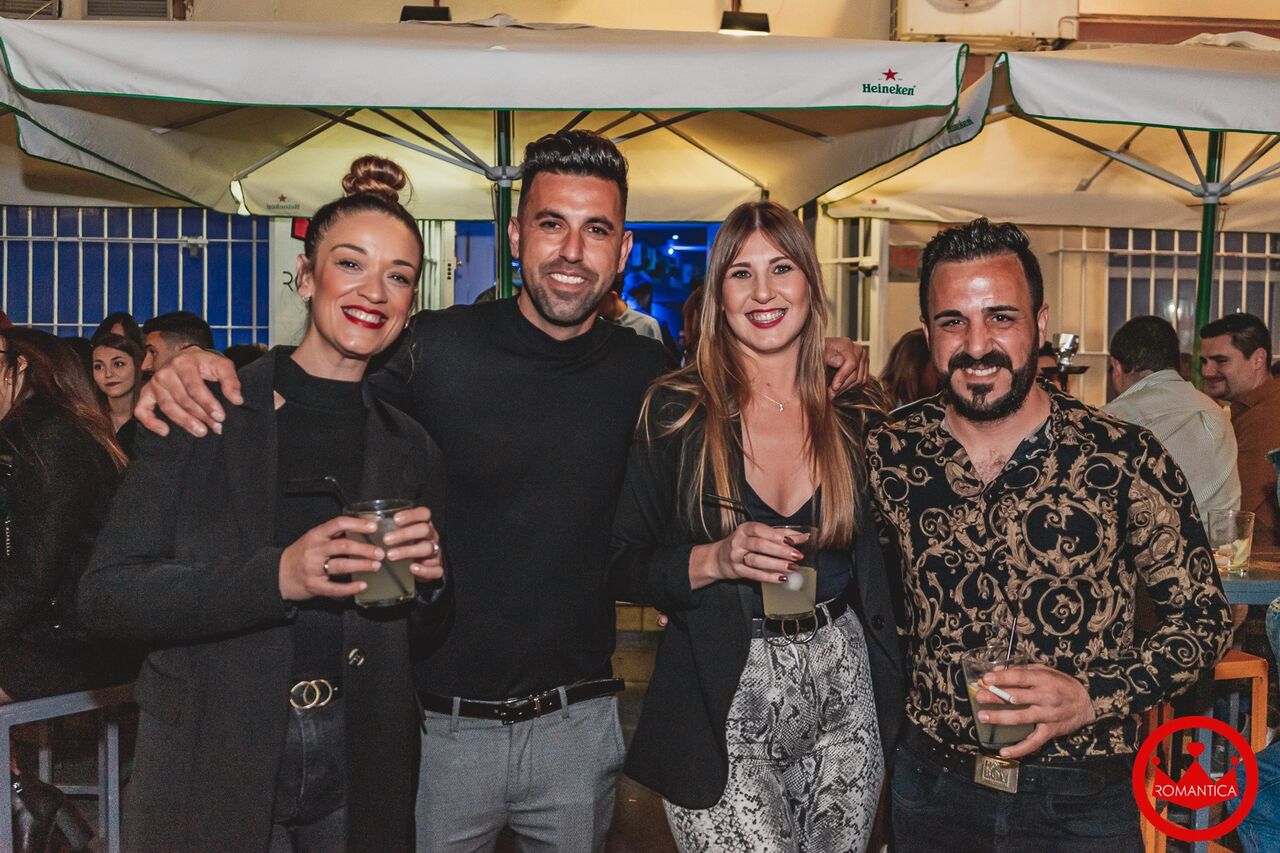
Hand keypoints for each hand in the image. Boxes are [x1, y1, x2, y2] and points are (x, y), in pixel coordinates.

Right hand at [136, 348, 241, 436]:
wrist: (184, 357)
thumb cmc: (204, 364)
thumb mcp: (221, 365)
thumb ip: (230, 380)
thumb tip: (237, 400)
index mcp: (184, 363)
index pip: (195, 387)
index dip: (208, 403)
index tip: (221, 417)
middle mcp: (166, 372)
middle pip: (183, 399)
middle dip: (200, 415)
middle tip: (215, 428)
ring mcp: (155, 383)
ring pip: (168, 407)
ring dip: (184, 422)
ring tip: (201, 432)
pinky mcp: (147, 393)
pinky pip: (142, 410)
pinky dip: (150, 422)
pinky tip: (165, 431)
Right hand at [279, 515, 384, 601]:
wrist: (279, 574)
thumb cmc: (302, 554)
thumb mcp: (315, 539)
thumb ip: (335, 534)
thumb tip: (364, 527)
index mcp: (316, 535)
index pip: (338, 523)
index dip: (358, 524)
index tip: (374, 526)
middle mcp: (314, 550)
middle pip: (343, 546)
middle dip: (365, 549)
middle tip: (380, 552)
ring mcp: (313, 568)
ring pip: (341, 565)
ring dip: (361, 565)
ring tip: (376, 566)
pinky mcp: (314, 585)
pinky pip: (335, 588)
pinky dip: (350, 587)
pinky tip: (363, 585)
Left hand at [380, 506, 443, 582]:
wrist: (423, 566)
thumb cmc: (408, 545)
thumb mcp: (400, 533)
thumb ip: (386, 527)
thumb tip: (365, 521)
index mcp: (424, 524)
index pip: (424, 514)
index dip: (411, 515)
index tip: (395, 519)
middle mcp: (432, 536)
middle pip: (424, 530)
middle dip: (405, 533)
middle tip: (386, 540)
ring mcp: (436, 552)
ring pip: (428, 548)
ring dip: (409, 551)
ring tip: (390, 555)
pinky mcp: (437, 568)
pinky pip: (436, 569)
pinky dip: (424, 569)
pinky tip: (412, 568)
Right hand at [689, 522, 803, 589]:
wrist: (718, 558)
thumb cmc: (743, 544)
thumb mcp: (757, 535)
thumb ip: (779, 535)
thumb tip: (804, 536)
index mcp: (745, 529)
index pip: (761, 529)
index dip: (777, 535)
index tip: (793, 541)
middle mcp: (739, 541)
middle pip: (760, 545)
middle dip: (780, 551)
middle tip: (797, 555)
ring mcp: (736, 556)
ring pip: (756, 560)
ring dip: (776, 564)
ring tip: (792, 567)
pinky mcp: (736, 570)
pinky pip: (754, 574)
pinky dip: (769, 577)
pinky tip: (781, 578)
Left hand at [823, 337, 868, 397]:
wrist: (819, 353)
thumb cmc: (817, 354)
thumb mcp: (818, 354)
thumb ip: (829, 357)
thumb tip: (840, 362)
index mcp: (847, 344)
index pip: (851, 364)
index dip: (842, 377)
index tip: (833, 387)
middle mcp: (857, 350)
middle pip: (857, 374)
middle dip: (842, 386)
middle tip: (830, 395)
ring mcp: (862, 358)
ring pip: (860, 379)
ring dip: (846, 388)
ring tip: (833, 393)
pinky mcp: (863, 366)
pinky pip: (862, 380)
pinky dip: (851, 386)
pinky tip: (840, 388)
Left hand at [976, 664, 1096, 759]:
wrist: (1087, 704)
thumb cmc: (1062, 685)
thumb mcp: (1046, 671)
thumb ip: (1022, 670)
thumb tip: (996, 670)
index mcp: (1044, 680)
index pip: (1020, 677)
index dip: (1002, 678)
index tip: (986, 678)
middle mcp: (1046, 697)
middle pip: (1017, 697)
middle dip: (996, 697)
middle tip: (979, 696)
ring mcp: (1048, 715)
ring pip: (1021, 718)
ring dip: (1000, 718)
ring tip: (983, 717)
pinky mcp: (1050, 731)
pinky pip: (1033, 742)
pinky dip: (1019, 749)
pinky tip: (1004, 751)